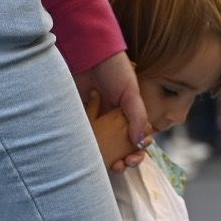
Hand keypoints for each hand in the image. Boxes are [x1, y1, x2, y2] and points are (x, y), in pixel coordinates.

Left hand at [74, 52, 148, 172]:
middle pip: (121, 148)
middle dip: (124, 161)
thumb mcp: (131, 93)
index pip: (138, 140)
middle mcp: (114, 120)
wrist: (88, 54)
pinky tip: (90, 155)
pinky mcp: (79, 119)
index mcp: (130, 115)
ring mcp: (96, 121)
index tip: (134, 157)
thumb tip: (141, 143)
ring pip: (103, 147)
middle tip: (121, 165)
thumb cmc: (114, 70)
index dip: (138, 152)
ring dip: (107, 159)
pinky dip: (87, 148)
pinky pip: (83, 138)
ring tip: (110, 165)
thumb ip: (137, 117)